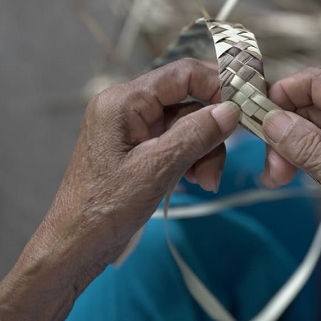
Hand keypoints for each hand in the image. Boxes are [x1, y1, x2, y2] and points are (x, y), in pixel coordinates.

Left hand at [39, 59, 239, 271]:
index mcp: (123, 101)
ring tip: (205, 182)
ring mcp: (132, 129)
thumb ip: (196, 135)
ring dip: (204, 151)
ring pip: (187, 125)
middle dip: (211, 133)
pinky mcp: (138, 150)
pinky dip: (192, 159)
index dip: (218, 85)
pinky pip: (176, 143)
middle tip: (217, 167)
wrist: (74, 247)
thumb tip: (231, 111)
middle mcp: (127, 107)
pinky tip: (195, 181)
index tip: (246, 106)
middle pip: (188, 102)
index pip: (183, 73)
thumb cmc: (104, 209)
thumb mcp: (157, 169)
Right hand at [260, 68, 320, 320]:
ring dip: (291, 147)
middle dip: (285, 129)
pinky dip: (305, 158)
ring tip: (277, 177)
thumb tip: (273, 120)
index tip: (257, 115)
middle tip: (270, 164)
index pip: (317, 82)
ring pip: (317, 127)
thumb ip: (304, 144)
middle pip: (314, 105)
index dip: (283, 93)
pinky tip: (290, 176)